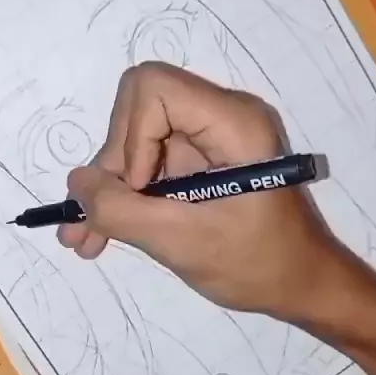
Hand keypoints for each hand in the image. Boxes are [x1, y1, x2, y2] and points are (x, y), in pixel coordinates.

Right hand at [58, 62, 340, 319]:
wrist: (299, 286)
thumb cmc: (256, 263)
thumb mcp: (183, 242)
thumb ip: (122, 211)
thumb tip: (76, 184)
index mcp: (232, 122)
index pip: (153, 88)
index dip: (132, 136)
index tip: (140, 189)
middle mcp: (219, 116)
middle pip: (137, 110)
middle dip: (111, 166)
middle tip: (97, 220)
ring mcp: (207, 138)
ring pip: (134, 140)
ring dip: (108, 188)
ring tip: (84, 238)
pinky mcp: (198, 161)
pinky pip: (146, 163)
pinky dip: (124, 196)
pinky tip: (100, 234)